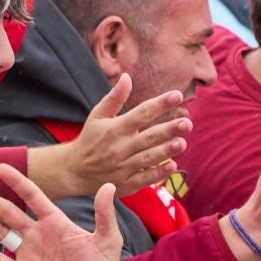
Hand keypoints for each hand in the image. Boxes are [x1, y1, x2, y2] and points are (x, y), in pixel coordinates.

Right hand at [57, 74, 190, 197]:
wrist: (73, 171)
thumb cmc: (90, 139)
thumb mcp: (97, 116)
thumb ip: (114, 98)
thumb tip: (126, 76)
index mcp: (115, 129)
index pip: (141, 113)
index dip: (160, 104)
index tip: (177, 95)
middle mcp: (120, 147)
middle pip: (148, 137)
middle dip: (169, 130)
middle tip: (187, 123)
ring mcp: (123, 167)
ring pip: (148, 158)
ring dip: (166, 150)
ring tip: (182, 142)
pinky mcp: (126, 183)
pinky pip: (144, 178)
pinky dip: (158, 173)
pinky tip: (172, 166)